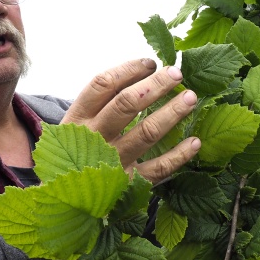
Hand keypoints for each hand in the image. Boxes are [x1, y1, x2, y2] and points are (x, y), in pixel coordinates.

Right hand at [62, 58, 199, 183]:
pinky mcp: (128, 184)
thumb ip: (103, 103)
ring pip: (146, 132)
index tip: (150, 63)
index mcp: (78, 118)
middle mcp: (95, 138)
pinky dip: (179, 155)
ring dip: (171, 113)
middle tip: (176, 74)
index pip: (103, 84)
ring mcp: (112, 162)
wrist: (64, 196)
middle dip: (155, 85)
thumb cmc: (79, 151)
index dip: (129, 69)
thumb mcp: (78, 125)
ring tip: (190, 98)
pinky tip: (195, 141)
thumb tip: (145, 74)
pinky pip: (158, 168)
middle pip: (126, 104)